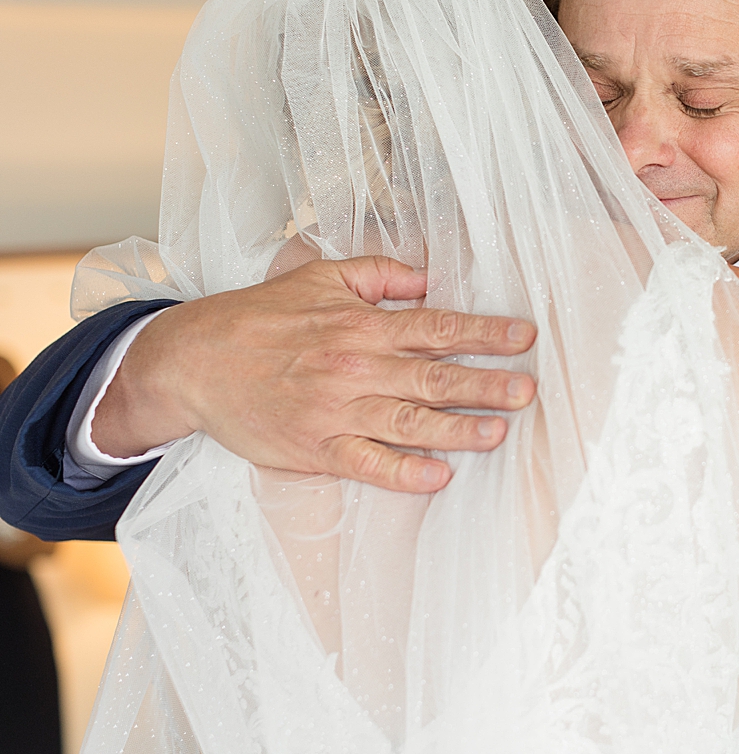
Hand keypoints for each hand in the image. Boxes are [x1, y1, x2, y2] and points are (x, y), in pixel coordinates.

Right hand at [93, 257, 536, 491]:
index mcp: (362, 326)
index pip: (437, 328)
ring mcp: (337, 412)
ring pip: (408, 424)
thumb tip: (429, 277)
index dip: (485, 333)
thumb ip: (380, 275)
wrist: (194, 361)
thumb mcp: (321, 278)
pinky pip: (367, 465)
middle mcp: (356, 368)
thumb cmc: (262, 317)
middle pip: (433, 378)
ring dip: (458, 430)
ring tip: (499, 433)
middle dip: (486, 384)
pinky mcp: (316, 449)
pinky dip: (403, 474)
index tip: (526, 337)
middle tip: (529, 391)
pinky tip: (438, 478)